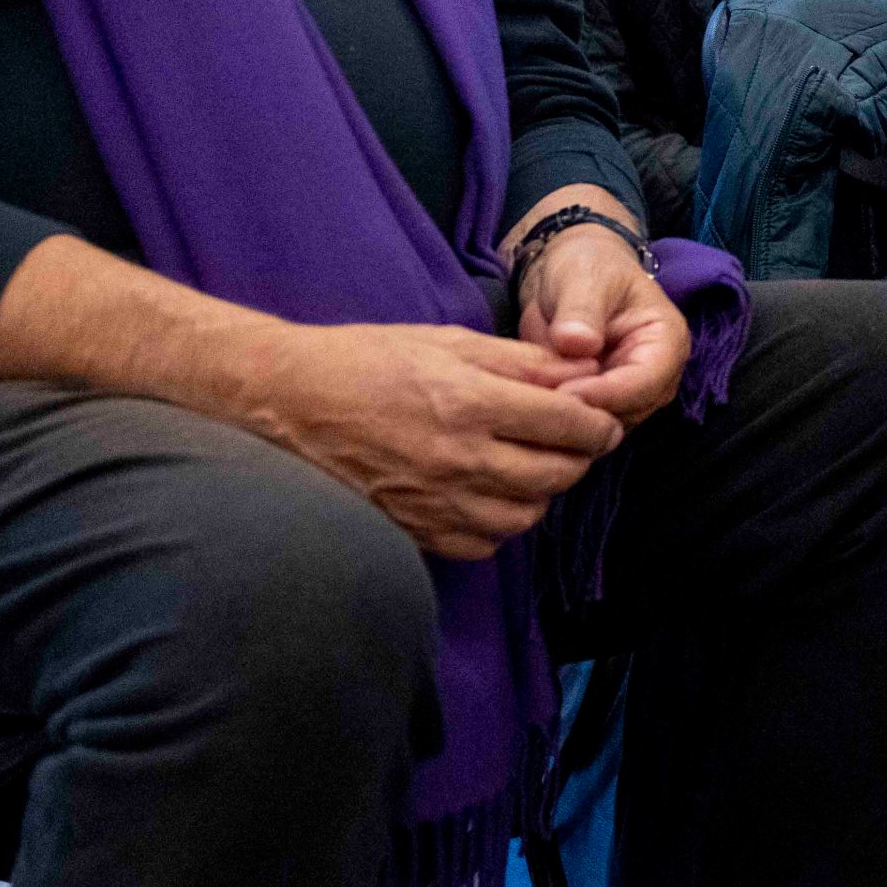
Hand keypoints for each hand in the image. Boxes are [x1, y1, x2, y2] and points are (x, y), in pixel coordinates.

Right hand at [238, 321, 626, 560]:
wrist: (286, 402)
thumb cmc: (365, 361)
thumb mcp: (447, 341)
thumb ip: (521, 362)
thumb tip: (584, 376)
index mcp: (471, 401)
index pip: (571, 426)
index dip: (598, 424)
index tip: (600, 421)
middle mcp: (460, 458)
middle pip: (559, 475)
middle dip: (577, 458)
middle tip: (568, 442)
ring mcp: (437, 502)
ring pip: (527, 515)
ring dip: (539, 493)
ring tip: (524, 466)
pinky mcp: (415, 531)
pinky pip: (485, 545)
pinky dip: (497, 524)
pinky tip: (485, 494)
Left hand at [519, 221, 690, 429]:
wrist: (570, 272)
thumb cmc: (586, 265)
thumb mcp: (583, 277)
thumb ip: (580, 310)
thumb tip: (576, 343)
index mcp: (666, 342)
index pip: (645, 383)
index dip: (606, 394)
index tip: (562, 392)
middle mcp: (657, 377)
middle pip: (628, 413)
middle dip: (585, 412)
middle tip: (537, 402)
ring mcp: (630, 396)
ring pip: (605, 427)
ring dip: (570, 419)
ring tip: (531, 401)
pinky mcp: (603, 405)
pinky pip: (584, 425)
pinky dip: (560, 421)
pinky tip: (532, 406)